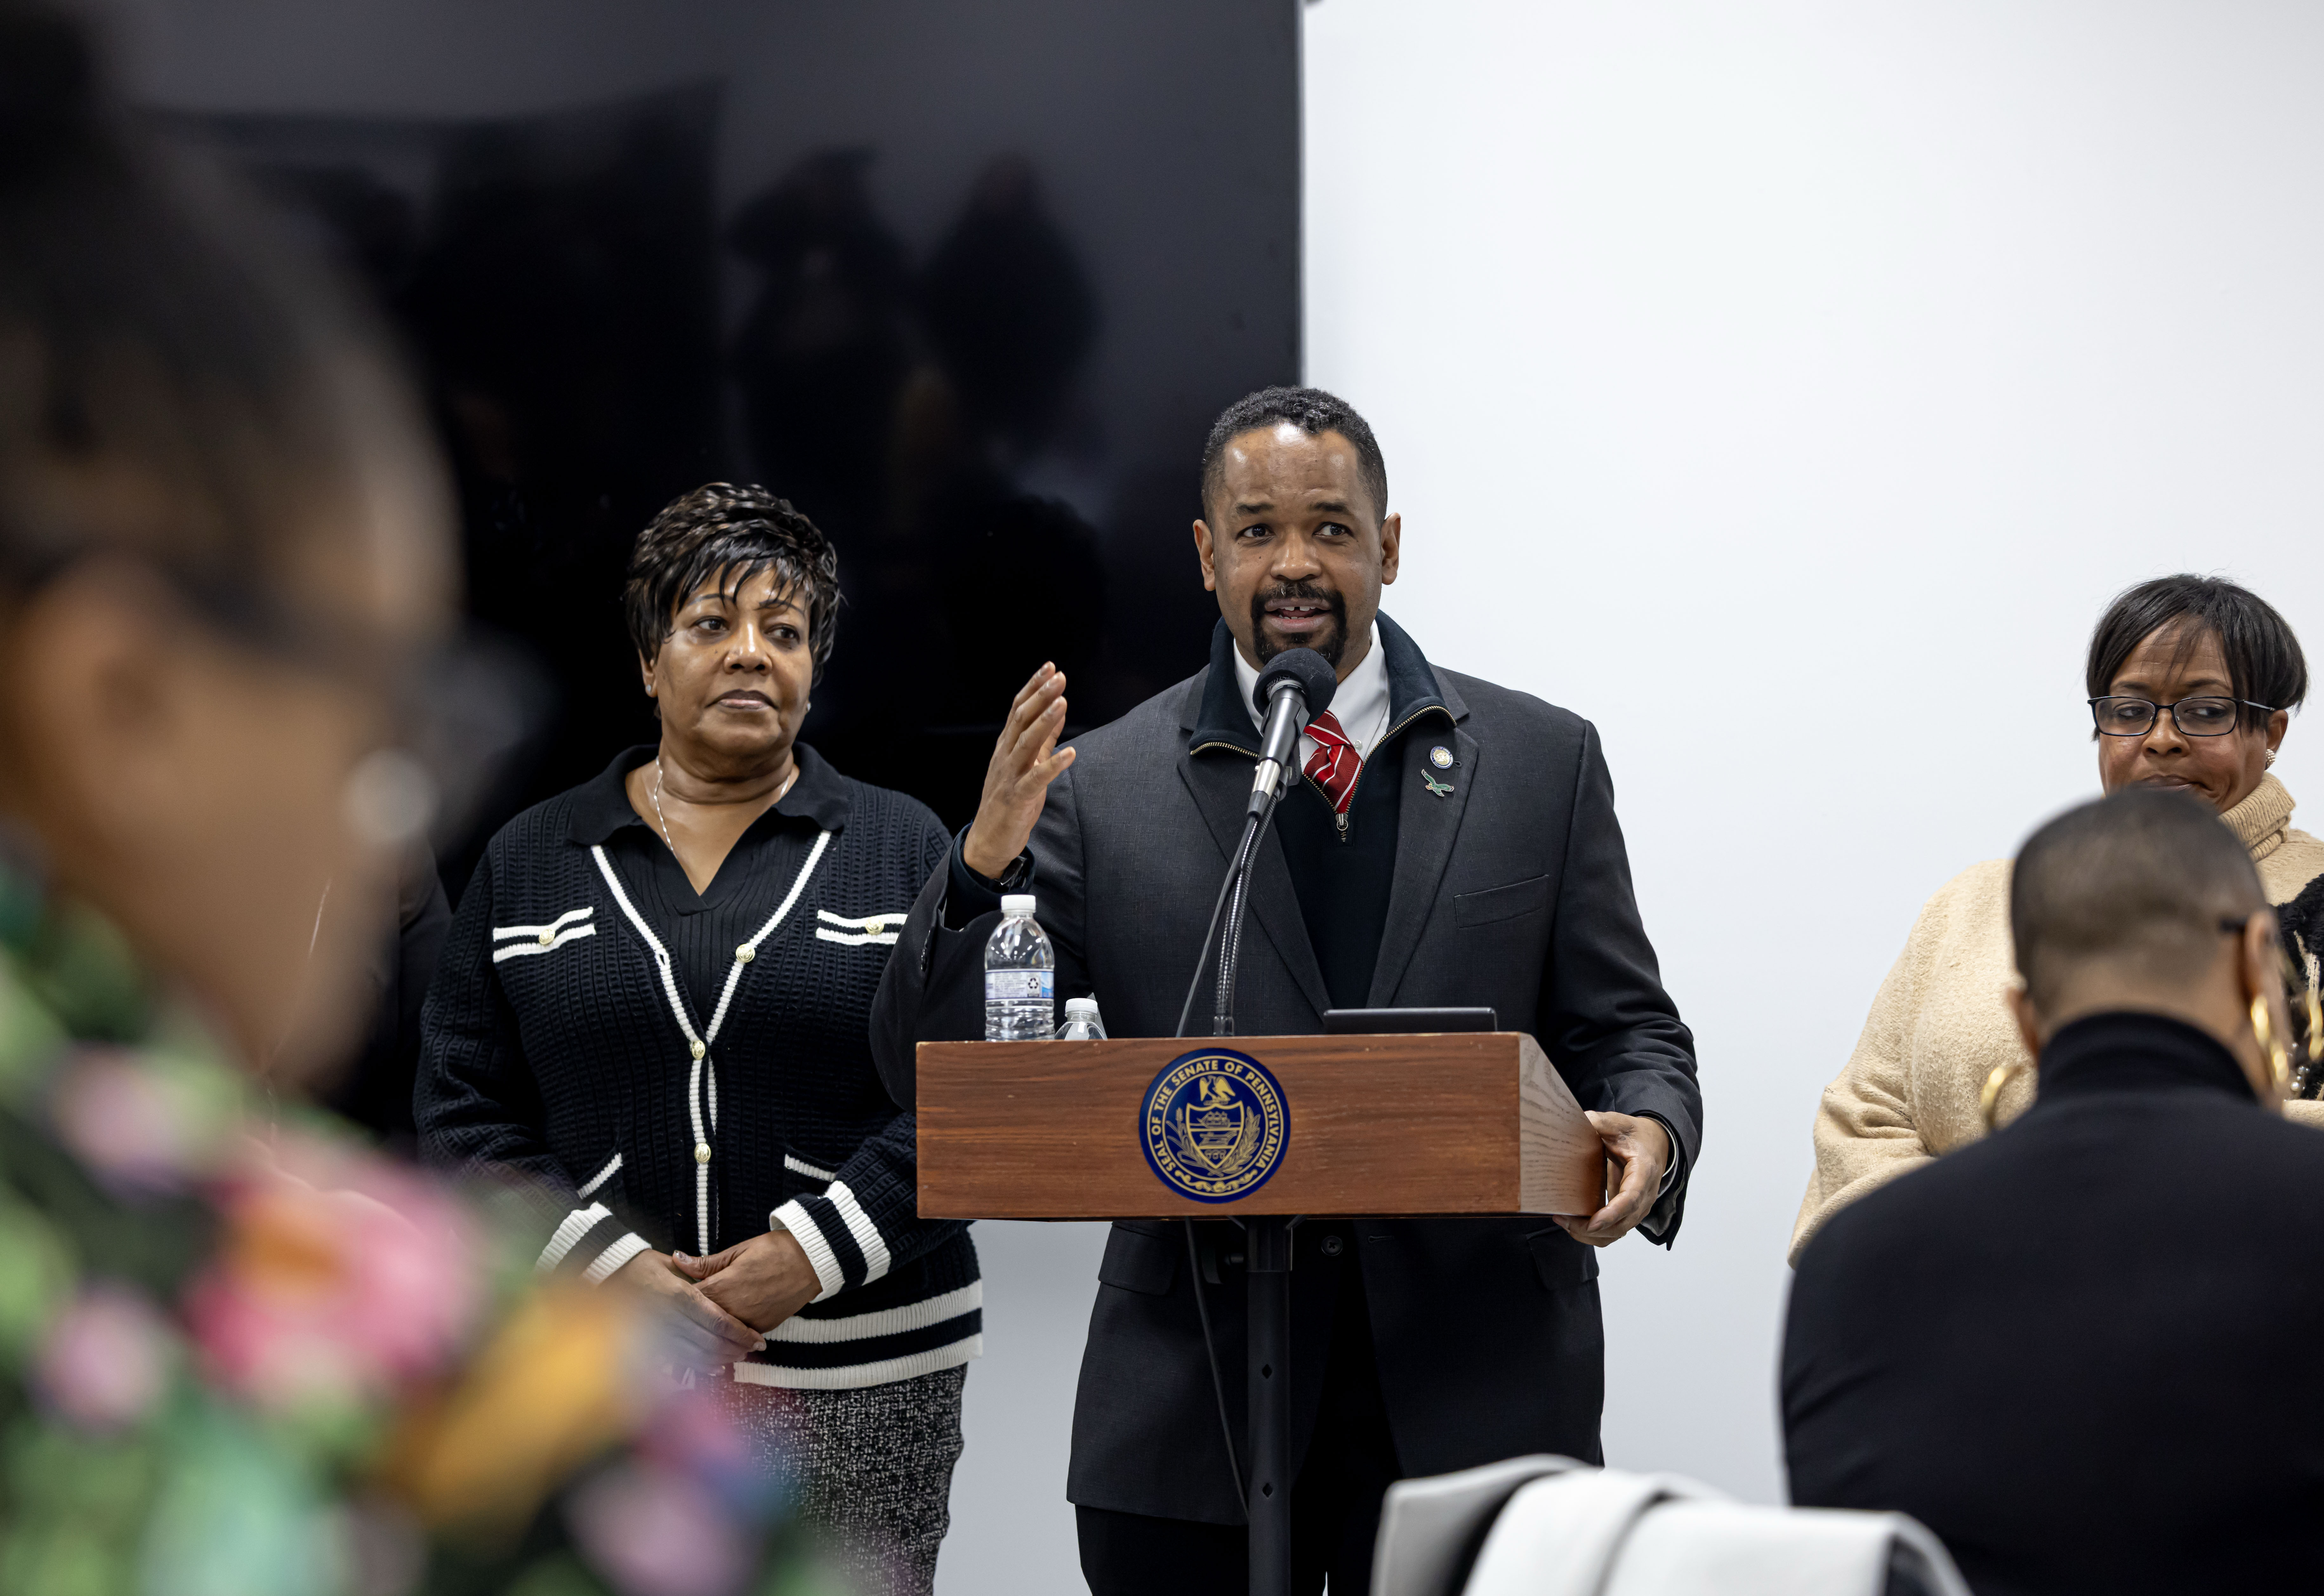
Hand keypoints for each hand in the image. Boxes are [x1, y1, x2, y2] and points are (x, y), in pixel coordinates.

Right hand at [608, 1249, 763, 1367]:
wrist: (604, 1279)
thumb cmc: (639, 1266)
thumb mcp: (668, 1263)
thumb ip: (695, 1273)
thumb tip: (720, 1279)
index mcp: (678, 1296)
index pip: (717, 1321)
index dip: (740, 1333)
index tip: (757, 1339)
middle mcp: (669, 1319)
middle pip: (711, 1343)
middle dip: (736, 1349)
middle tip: (753, 1349)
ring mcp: (658, 1335)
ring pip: (696, 1357)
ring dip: (721, 1360)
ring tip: (738, 1356)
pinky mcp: (648, 1345)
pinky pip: (678, 1362)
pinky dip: (700, 1367)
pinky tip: (715, 1367)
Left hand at [673, 1230, 821, 1332]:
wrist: (811, 1262)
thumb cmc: (775, 1250)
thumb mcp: (739, 1250)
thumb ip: (706, 1263)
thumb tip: (677, 1259)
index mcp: (722, 1287)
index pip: (688, 1301)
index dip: (675, 1302)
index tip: (667, 1301)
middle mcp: (733, 1310)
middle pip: (699, 1323)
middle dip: (686, 1321)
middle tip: (674, 1320)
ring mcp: (748, 1322)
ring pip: (717, 1335)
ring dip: (705, 1333)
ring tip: (693, 1330)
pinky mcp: (762, 1329)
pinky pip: (738, 1338)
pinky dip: (727, 1337)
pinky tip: (719, 1334)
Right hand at [962, 663, 1075, 878]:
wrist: (988, 839)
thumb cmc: (1010, 800)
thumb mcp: (1027, 763)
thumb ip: (1043, 739)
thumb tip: (1058, 711)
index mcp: (1006, 745)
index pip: (1018, 709)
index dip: (1033, 687)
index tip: (1050, 667)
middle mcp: (1005, 755)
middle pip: (1021, 719)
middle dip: (1040, 696)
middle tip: (1058, 676)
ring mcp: (1009, 775)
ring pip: (1026, 743)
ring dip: (1045, 721)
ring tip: (1062, 702)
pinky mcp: (1017, 797)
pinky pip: (1036, 778)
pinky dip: (1053, 765)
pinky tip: (1071, 754)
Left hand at [1553, 1112, 1671, 1247]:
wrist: (1654, 1143)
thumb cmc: (1635, 1135)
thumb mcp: (1618, 1123)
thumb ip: (1598, 1122)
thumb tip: (1577, 1121)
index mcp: (1644, 1172)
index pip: (1630, 1200)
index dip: (1611, 1214)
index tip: (1591, 1223)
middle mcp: (1644, 1196)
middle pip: (1622, 1224)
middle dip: (1592, 1228)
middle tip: (1563, 1219)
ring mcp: (1638, 1208)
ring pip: (1617, 1233)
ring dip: (1590, 1234)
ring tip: (1564, 1221)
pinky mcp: (1629, 1213)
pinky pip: (1613, 1231)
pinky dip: (1594, 1234)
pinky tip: (1573, 1224)